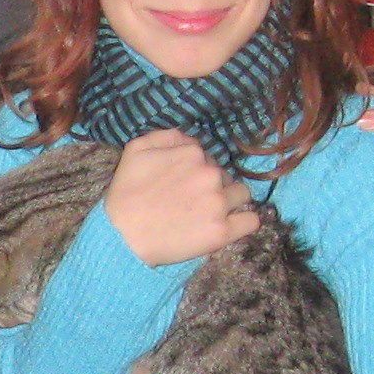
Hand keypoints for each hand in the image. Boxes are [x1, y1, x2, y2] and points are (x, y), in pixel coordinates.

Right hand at [103, 130, 258, 267]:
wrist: (121, 236)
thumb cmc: (125, 194)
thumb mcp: (136, 149)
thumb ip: (166, 136)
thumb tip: (189, 140)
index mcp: (193, 153)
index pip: (208, 158)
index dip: (196, 171)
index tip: (183, 186)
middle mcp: (211, 174)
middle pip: (225, 176)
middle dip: (213, 186)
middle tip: (191, 203)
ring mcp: (218, 203)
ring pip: (242, 195)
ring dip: (230, 201)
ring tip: (209, 214)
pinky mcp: (222, 232)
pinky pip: (251, 221)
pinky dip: (244, 222)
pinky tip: (230, 225)